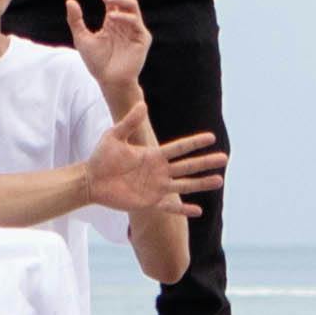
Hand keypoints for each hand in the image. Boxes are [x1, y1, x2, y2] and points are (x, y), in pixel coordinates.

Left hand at [66, 0, 151, 103]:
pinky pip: (135, 21)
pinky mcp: (142, 38)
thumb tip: (70, 0)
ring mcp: (135, 29)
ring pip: (131, 5)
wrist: (108, 81)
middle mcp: (125, 21)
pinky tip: (112, 17)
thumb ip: (76, 20)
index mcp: (113, 20)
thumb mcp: (81, 38)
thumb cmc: (96, 62)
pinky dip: (124, 16)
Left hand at [80, 108, 226, 222]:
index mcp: (153, 155)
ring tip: (219, 180)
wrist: (91, 180)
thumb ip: (129, 122)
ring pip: (184, 185)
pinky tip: (198, 211)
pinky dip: (183, 209)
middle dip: (205, 162)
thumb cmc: (101, 157)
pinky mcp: (149, 202)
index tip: (212, 137)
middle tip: (224, 158)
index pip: (179, 148)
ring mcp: (156, 187)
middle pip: (187, 166)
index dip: (194, 143)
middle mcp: (159, 171)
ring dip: (201, 183)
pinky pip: (169, 207)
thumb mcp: (114, 136)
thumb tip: (142, 103)